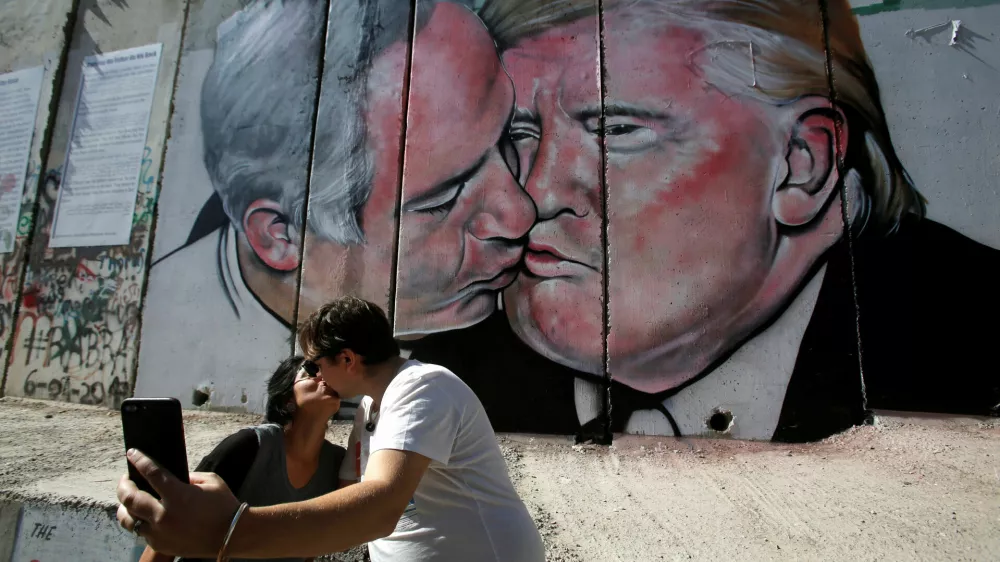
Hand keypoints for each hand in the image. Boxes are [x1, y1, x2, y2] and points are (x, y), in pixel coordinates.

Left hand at [116, 448, 240, 557]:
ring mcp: (159, 532)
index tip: (132, 453)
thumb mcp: (211, 481)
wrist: (231, 535)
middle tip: (126, 479)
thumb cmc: (224, 506)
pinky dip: (139, 521)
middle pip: (130, 498)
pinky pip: (140, 532)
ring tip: (128, 500)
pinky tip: (143, 515)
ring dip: (124, 507)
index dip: (139, 461)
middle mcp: (164, 515)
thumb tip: (172, 477)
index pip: (151, 473)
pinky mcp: (160, 544)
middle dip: (123, 485)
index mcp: (178, 495)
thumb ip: (189, 477)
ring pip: (128, 519)